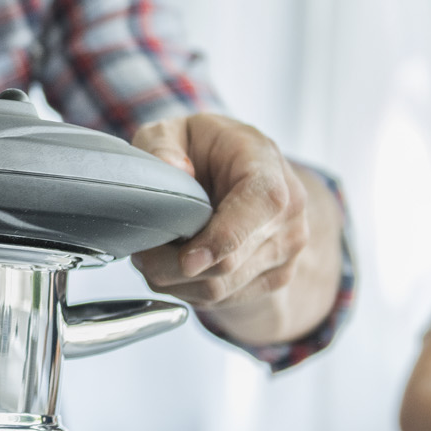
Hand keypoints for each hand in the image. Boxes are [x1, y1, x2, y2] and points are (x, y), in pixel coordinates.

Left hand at [129, 113, 339, 346]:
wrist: (239, 170)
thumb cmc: (205, 149)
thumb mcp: (174, 130)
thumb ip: (163, 145)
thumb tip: (172, 170)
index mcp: (268, 167)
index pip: (260, 205)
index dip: (223, 237)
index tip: (186, 259)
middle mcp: (289, 213)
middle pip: (231, 261)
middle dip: (174, 265)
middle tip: (141, 253)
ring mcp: (287, 249)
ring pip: (222, 288)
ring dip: (176, 281)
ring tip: (153, 257)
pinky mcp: (276, 276)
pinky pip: (224, 300)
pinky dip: (190, 290)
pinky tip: (175, 267)